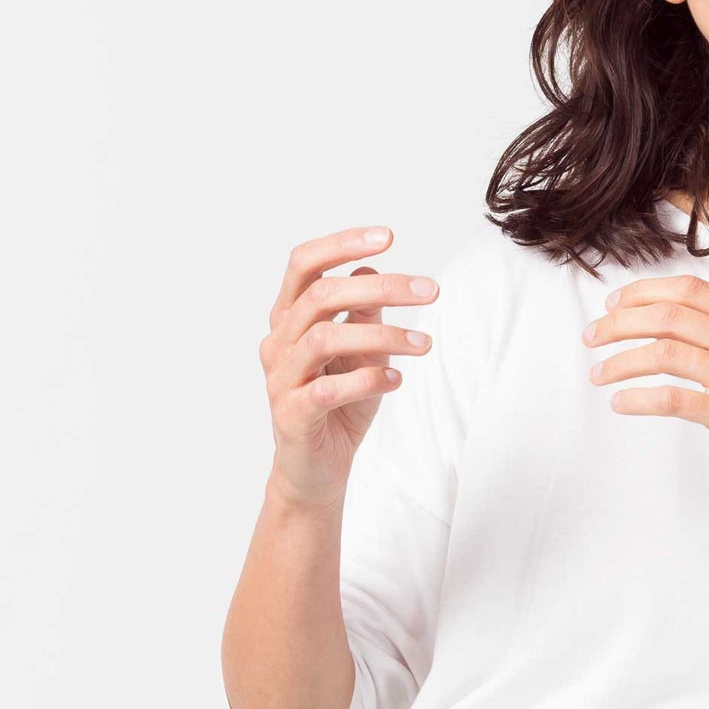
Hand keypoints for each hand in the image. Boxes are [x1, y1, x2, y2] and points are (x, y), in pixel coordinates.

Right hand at [259, 224, 438, 510]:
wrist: (317, 471)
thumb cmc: (339, 406)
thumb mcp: (359, 354)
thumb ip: (361, 316)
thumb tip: (370, 273)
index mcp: (289, 318)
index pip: (304, 265)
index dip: (342, 244)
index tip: (388, 237)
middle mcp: (277, 342)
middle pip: (321, 296)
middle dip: (382, 287)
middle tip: (431, 290)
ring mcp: (280, 378)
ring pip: (325, 338)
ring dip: (383, 336)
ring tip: (424, 345)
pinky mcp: (292, 415)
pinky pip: (327, 389)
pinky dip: (366, 380)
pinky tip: (396, 381)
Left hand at [581, 270, 708, 517]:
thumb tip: (679, 326)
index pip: (691, 290)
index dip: (644, 292)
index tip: (614, 305)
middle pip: (670, 315)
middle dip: (620, 322)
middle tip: (592, 338)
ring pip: (665, 352)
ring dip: (620, 360)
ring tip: (598, 374)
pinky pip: (672, 397)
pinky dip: (637, 397)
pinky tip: (621, 404)